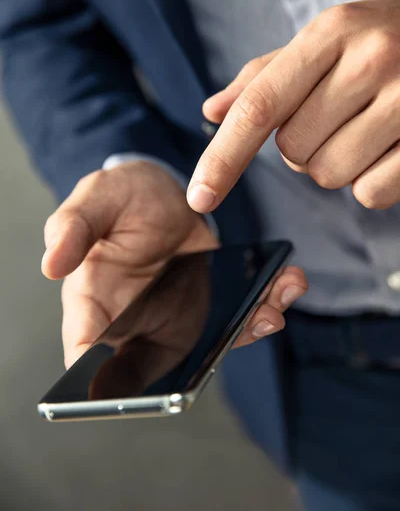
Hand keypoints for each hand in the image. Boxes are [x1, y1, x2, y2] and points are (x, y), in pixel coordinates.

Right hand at [41, 162, 307, 367]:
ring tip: (272, 307)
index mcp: (94, 301)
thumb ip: (73, 228)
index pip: (87, 353)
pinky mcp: (208, 305)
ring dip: (246, 330)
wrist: (165, 191)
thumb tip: (52, 264)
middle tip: (231, 336)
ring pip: (208, 347)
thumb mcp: (95, 199)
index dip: (103, 381)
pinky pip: (235, 321)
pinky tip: (283, 285)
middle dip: (197, 368)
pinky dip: (262, 307)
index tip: (140, 391)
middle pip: (158, 367)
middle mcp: (135, 321)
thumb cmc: (121, 197)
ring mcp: (175, 318)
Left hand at [187, 0, 399, 212]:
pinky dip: (370, 182)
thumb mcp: (323, 43)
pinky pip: (370, 194)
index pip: (260, 106)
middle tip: (337, 115)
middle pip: (293, 151)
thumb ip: (264, 78)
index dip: (223, 157)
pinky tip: (388, 148)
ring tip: (364, 128)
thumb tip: (211, 111)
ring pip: (328, 175)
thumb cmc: (378, 43)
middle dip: (304, 146)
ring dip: (335, 164)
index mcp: (331, 32)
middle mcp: (371, 60)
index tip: (199, 197)